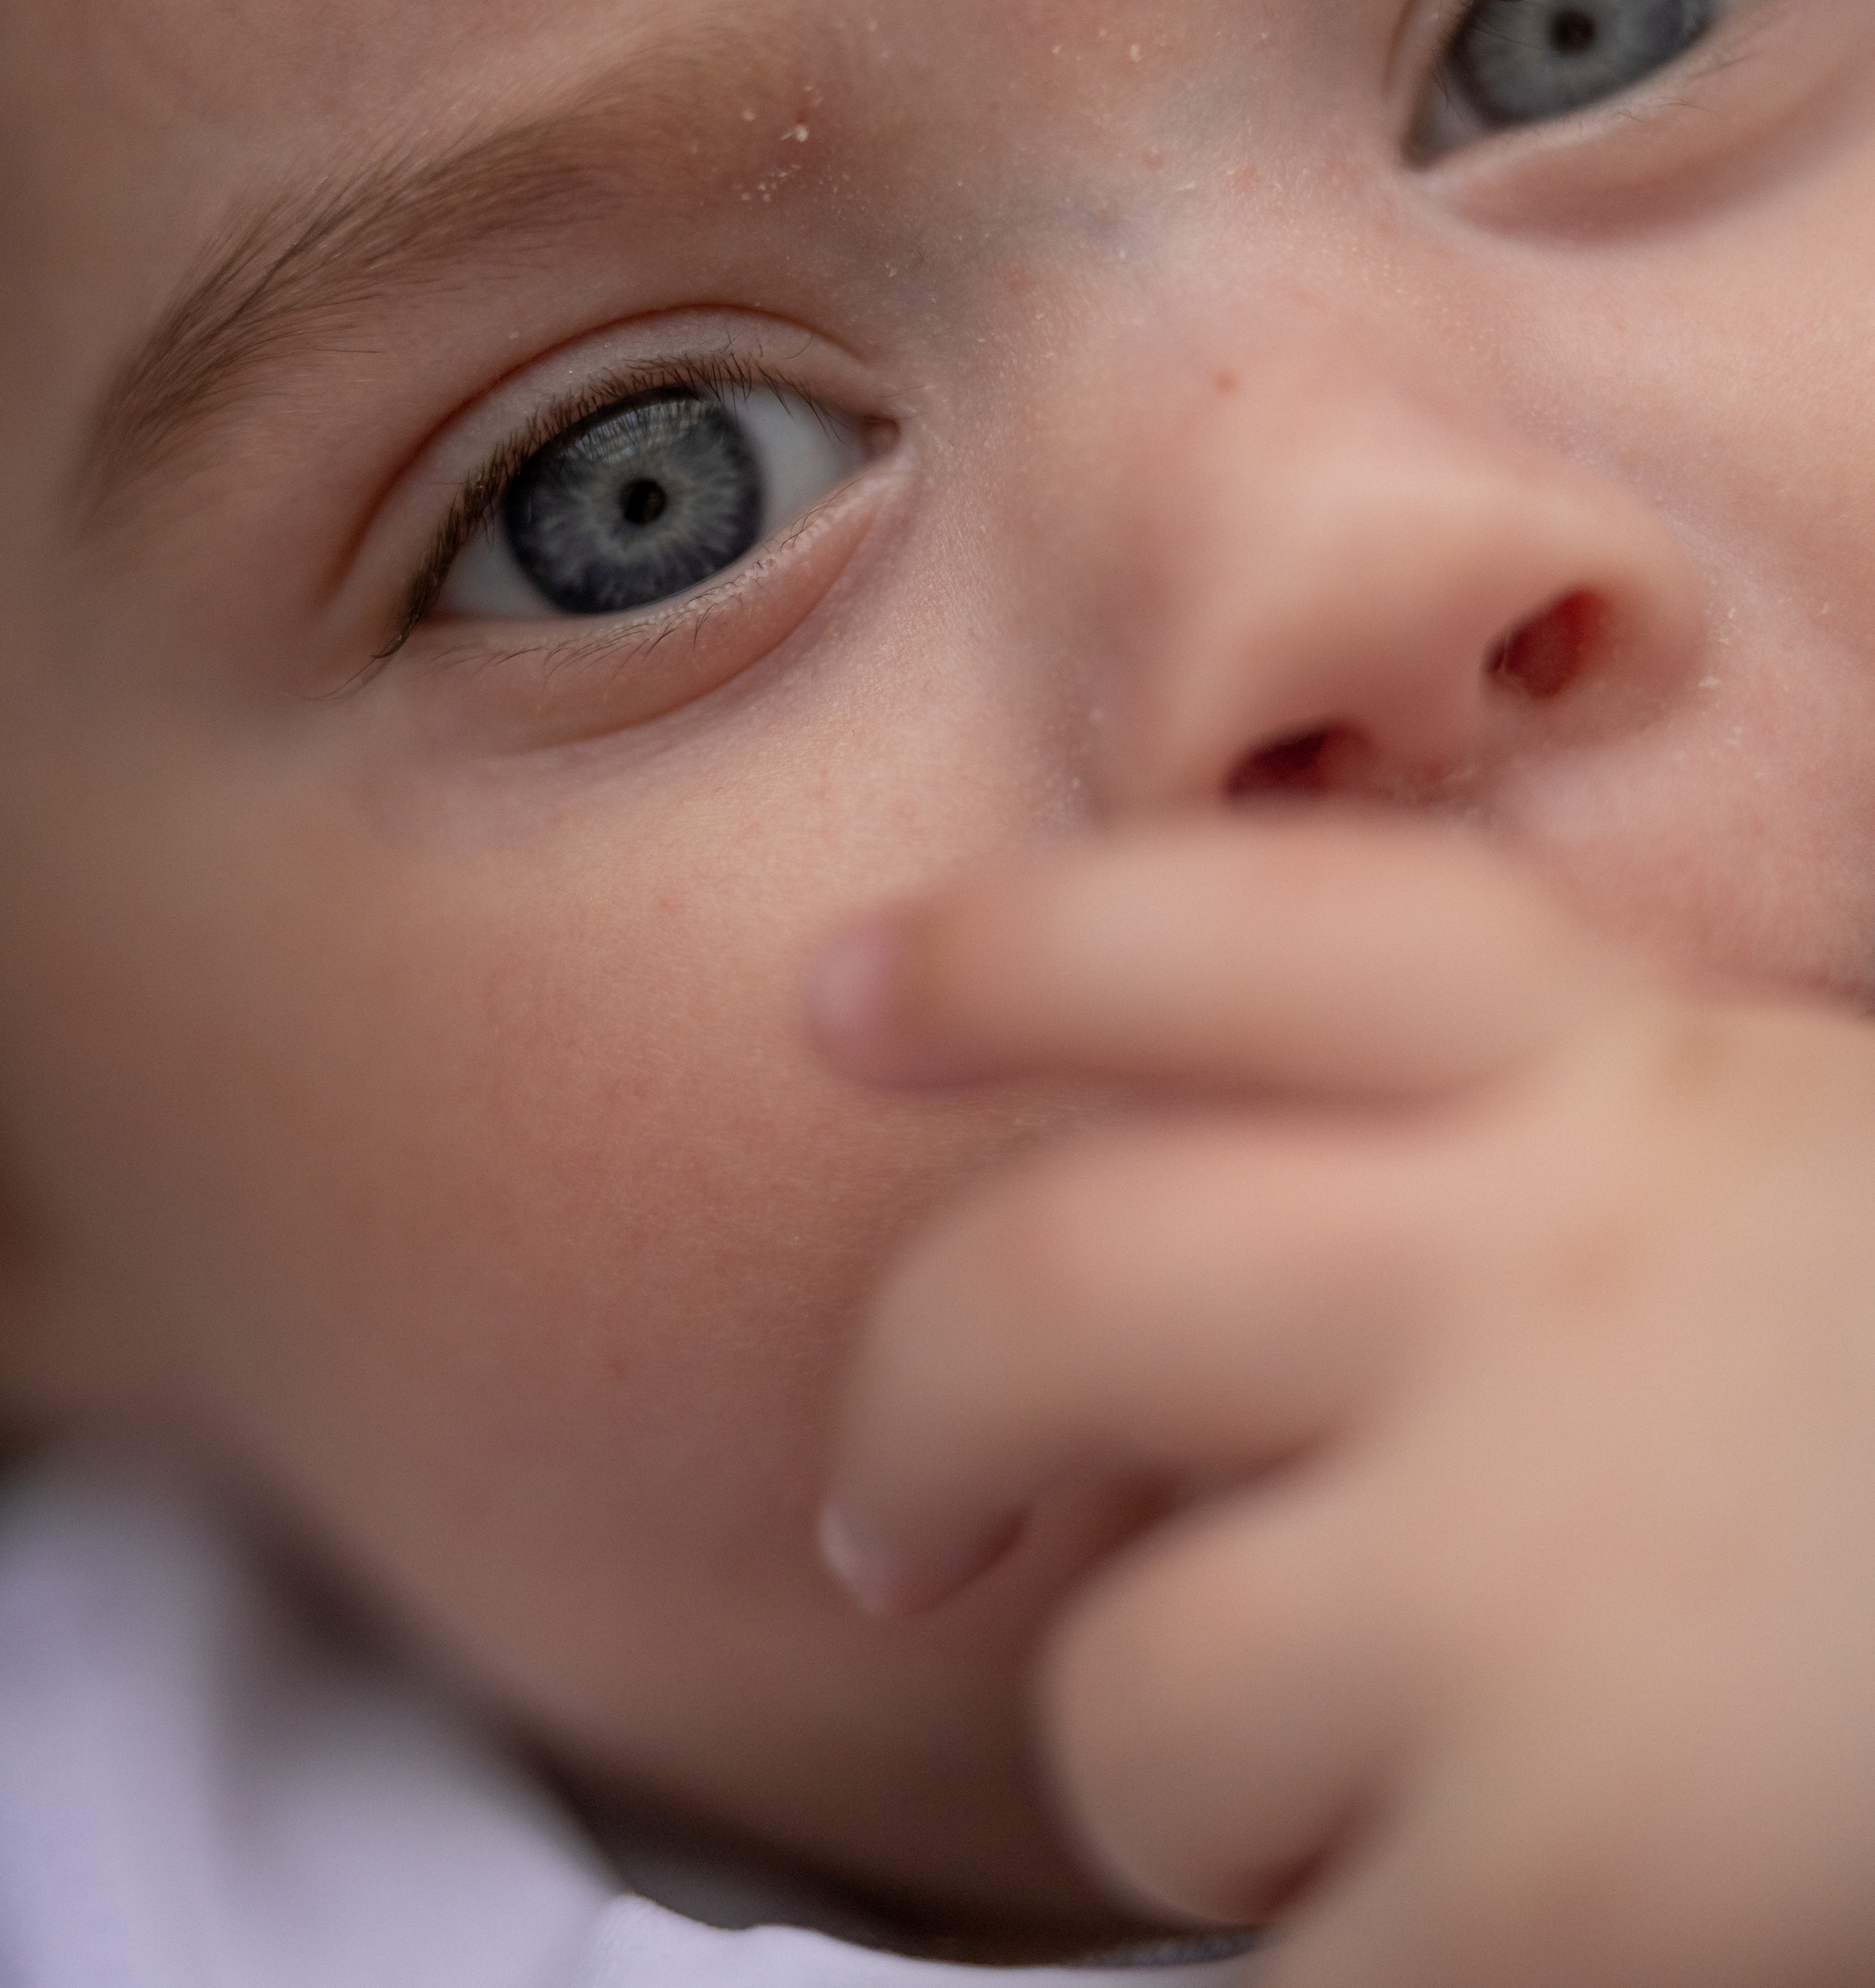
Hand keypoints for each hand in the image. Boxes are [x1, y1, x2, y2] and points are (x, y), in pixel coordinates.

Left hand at [810, 812, 1874, 1987]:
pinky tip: (1488, 1920)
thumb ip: (1500, 1155)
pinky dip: (1345, 1970)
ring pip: (1135, 1696)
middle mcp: (1552, 1268)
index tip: (848, 996)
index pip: (1240, 929)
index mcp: (1617, 1074)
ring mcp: (1552, 1566)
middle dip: (909, 1421)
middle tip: (899, 1533)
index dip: (1009, 949)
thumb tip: (1173, 1257)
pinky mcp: (1584, 1871)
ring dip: (1187, 1780)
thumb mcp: (1755, 1170)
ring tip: (1358, 1789)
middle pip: (1053, 1286)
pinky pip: (1286, 1962)